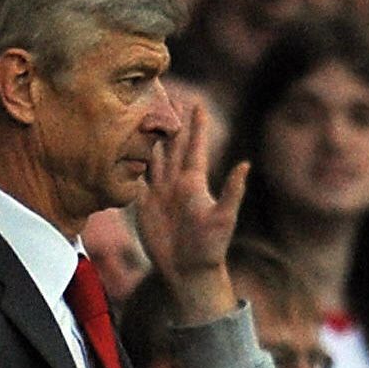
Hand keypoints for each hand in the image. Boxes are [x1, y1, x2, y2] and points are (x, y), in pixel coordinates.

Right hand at [132, 97, 244, 323]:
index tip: (196, 102)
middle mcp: (176, 184)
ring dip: (148, 136)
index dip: (196, 125)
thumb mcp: (224, 218)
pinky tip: (123, 147)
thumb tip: (246, 164)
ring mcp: (159, 193)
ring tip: (142, 114)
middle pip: (171, 145)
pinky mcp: (143, 205)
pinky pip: (135, 178)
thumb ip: (232, 191)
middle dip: (169, 120)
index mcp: (194, 183)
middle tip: (166, 95)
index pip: (193, 147)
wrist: (189, 272)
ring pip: (152, 157)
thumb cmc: (211, 247)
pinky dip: (129, 161)